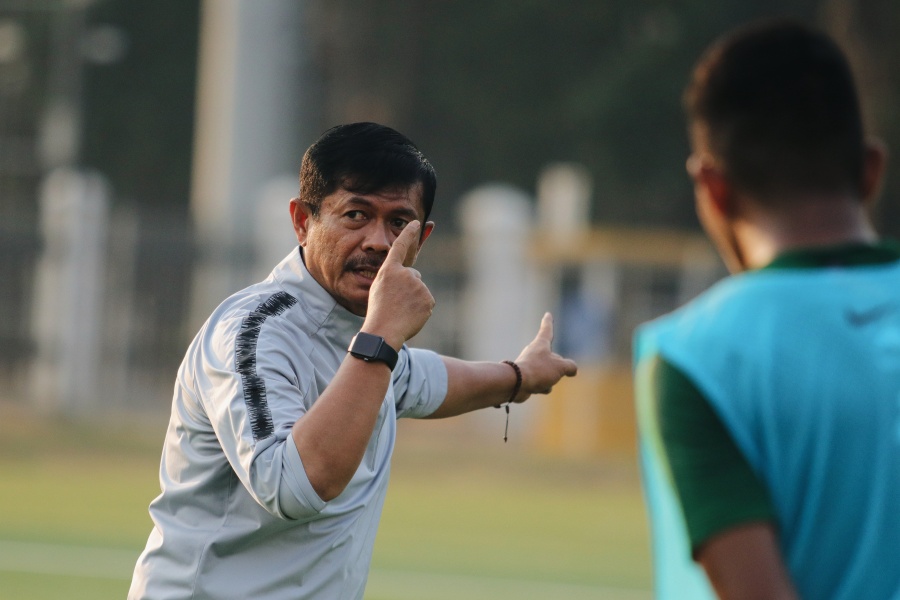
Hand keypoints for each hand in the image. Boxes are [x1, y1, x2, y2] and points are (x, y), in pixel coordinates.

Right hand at [362, 221, 434, 349]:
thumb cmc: (379, 311)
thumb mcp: (380, 288)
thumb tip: (413, 274)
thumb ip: (396, 277)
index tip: (416, 222)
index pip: (400, 246)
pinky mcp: (428, 298)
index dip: (409, 233)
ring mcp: (418, 286)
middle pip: (413, 275)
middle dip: (408, 286)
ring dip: (414, 298)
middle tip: (396, 302)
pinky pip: (427, 301)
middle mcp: (405, 274)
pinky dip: (421, 308)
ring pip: (420, 289)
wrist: (384, 331)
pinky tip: (410, 315)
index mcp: (389, 270)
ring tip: (401, 310)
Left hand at [511, 313, 577, 401]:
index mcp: (541, 344)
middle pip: (551, 357)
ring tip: (544, 381)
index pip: (547, 330)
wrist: (517, 384)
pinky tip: (538, 389)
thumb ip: (570, 366)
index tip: (547, 314)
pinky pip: (541, 383)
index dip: (548, 322)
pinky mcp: (526, 378)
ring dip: (550, 379)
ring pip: (548, 372)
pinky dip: (543, 387)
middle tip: (558, 372)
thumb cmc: (538, 370)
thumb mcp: (561, 367)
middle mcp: (534, 352)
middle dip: (556, 366)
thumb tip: (573, 370)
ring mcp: (529, 365)